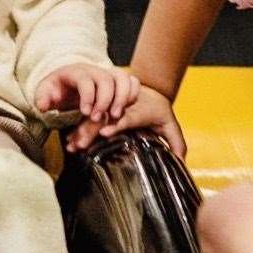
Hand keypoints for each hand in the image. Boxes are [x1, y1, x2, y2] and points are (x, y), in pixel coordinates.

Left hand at [34, 63, 139, 124]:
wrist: (67, 81)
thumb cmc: (56, 88)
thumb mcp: (45, 91)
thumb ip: (42, 98)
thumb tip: (43, 106)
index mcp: (76, 72)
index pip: (86, 81)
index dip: (87, 97)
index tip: (85, 113)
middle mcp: (95, 70)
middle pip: (106, 80)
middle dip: (104, 100)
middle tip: (98, 118)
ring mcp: (108, 74)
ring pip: (123, 79)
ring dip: (122, 98)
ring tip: (115, 116)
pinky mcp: (117, 81)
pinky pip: (132, 82)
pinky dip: (132, 95)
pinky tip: (123, 110)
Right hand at [67, 84, 186, 158]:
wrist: (150, 90)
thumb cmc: (159, 112)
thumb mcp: (169, 125)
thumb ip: (176, 143)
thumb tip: (182, 162)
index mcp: (140, 109)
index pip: (128, 117)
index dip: (116, 124)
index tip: (104, 133)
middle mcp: (123, 106)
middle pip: (106, 117)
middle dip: (91, 130)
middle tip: (80, 145)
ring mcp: (112, 106)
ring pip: (95, 117)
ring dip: (82, 131)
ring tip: (72, 146)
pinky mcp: (104, 108)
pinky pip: (89, 118)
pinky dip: (79, 130)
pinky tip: (70, 142)